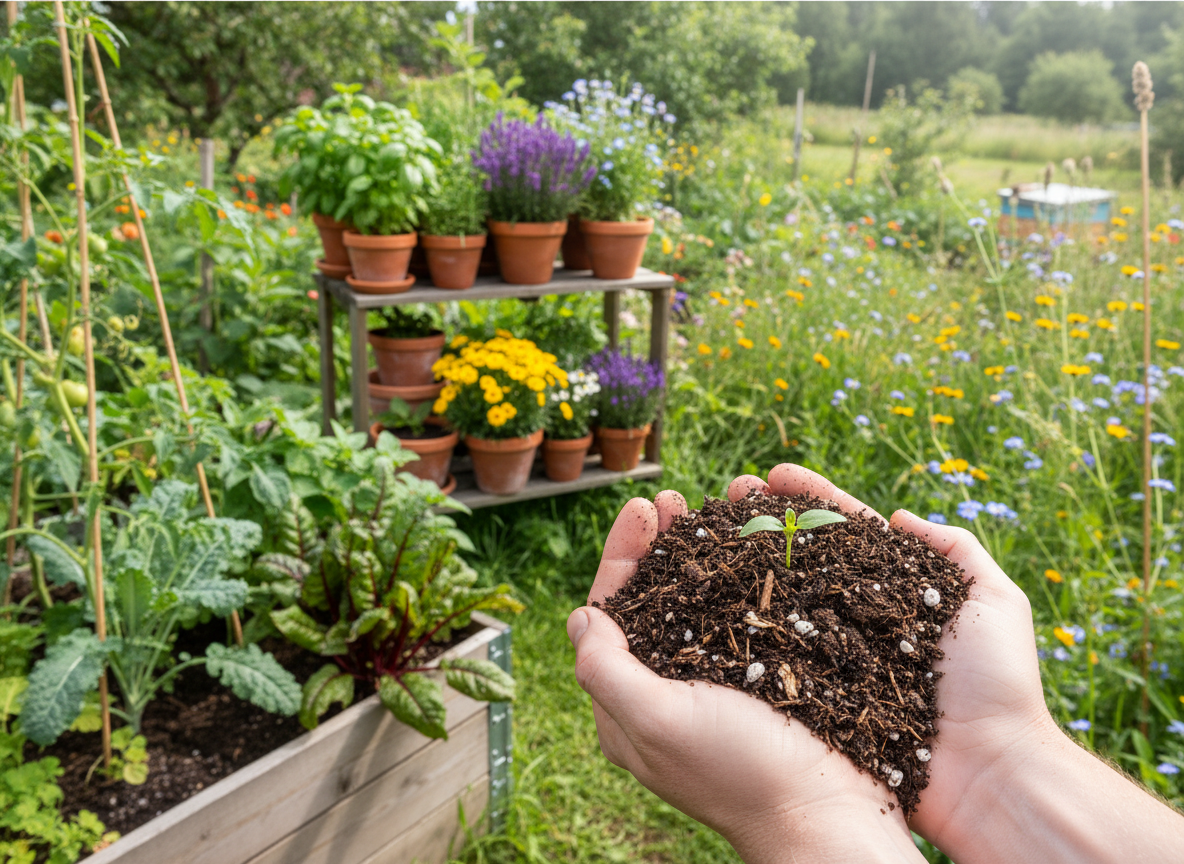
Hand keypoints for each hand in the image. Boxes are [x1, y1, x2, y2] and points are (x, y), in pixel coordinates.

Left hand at [568, 489, 925, 863]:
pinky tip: (759, 542)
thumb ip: (608, 672)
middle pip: (650, 599)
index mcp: (629, 702)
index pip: (607, 613)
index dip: (621, 555)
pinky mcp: (762, 675)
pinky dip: (745, 573)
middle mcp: (667, 687)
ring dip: (702, 549)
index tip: (643, 507)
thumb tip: (581, 617)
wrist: (830, 814)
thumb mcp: (658, 725)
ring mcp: (716, 680)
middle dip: (659, 543)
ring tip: (717, 505)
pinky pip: (743, 613)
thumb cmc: (739, 773)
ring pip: (698, 600)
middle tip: (676, 497)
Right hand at [724, 465, 1064, 860]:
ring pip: (780, 599)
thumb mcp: (996, 602)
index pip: (844, 530)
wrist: (988, 772)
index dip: (809, 499)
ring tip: (706, 535)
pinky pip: (775, 653)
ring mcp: (833, 654)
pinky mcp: (816, 695)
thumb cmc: (999, 686)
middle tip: (725, 495)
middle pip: (800, 557)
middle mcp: (856, 617)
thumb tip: (900, 517)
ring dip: (742, 565)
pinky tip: (713, 602)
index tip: (771, 474)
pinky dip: (745, 625)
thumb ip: (958, 551)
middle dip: (762, 522)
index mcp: (895, 589)